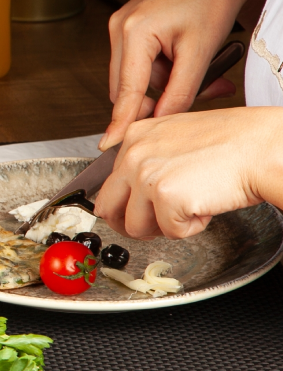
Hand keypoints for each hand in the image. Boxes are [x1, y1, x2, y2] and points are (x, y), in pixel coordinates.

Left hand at [94, 107, 282, 239]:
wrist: (262, 146)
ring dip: (164, 226)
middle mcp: (133, 154)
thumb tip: (132, 191)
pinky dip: (192, 228)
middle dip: (132, 223)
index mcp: (134, 137)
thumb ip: (149, 158)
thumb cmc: (232, 143)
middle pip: (108, 208)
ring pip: (135, 226)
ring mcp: (146, 176)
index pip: (108, 184)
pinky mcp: (166, 198)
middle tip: (156, 225)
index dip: (126, 204)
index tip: (138, 210)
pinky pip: (171, 233)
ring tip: (191, 207)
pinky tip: (207, 206)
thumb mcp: (176, 137)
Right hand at [100, 0, 279, 150]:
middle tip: (201, 91)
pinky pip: (139, 62)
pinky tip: (185, 58)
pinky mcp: (128, 25)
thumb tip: (161, 121)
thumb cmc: (213, 0)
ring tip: (203, 69)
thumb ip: (180, 92)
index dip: (120, 120)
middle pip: (128, 86)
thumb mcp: (201, 53)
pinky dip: (164, 68)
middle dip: (160, 96)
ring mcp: (120, 25)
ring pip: (136, 77)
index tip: (110, 143)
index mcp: (133, 31)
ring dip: (166, 82)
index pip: (125, 89)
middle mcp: (119, 26)